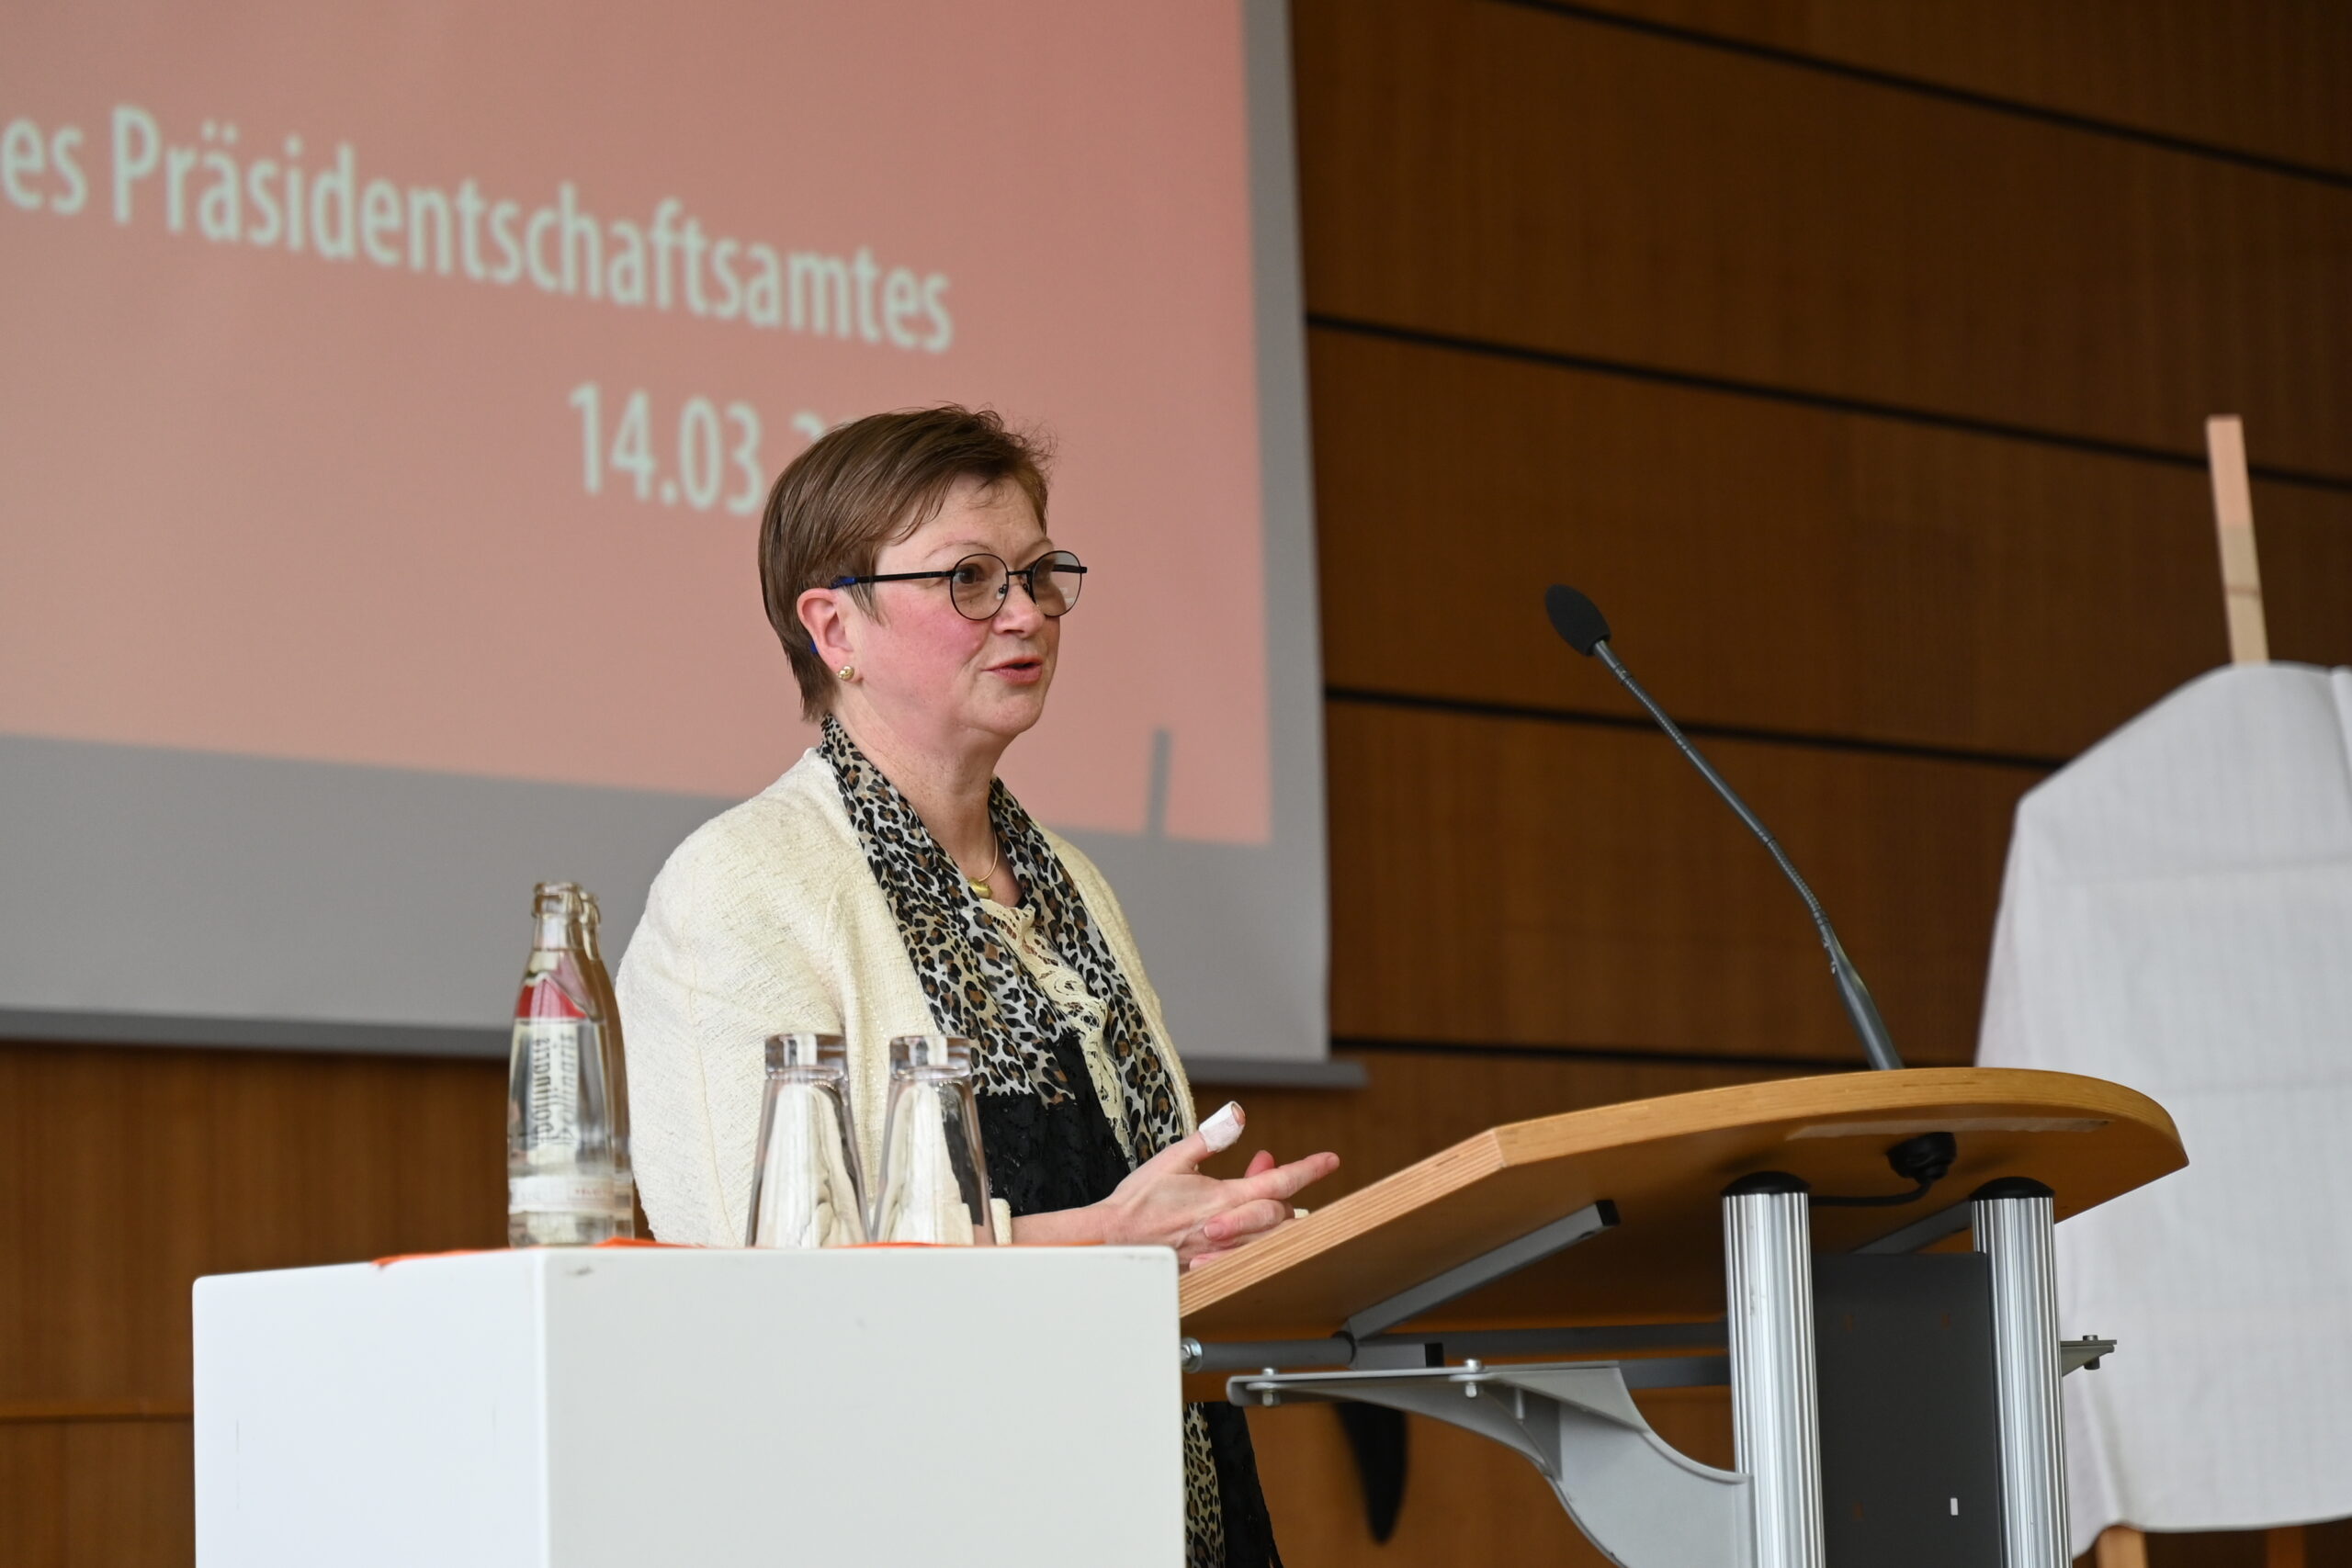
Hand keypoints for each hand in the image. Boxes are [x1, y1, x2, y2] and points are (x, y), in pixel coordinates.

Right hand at [1092, 1124, 1337, 1266]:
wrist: (1112, 1240)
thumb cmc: (1137, 1201)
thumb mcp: (1173, 1158)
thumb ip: (1210, 1137)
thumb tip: (1237, 1114)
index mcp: (1223, 1197)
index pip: (1279, 1182)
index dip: (1308, 1169)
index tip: (1330, 1161)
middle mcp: (1228, 1226)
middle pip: (1281, 1214)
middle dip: (1289, 1197)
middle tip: (1283, 1179)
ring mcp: (1221, 1249)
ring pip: (1269, 1239)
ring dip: (1277, 1220)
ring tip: (1270, 1203)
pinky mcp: (1210, 1264)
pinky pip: (1247, 1257)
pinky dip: (1256, 1242)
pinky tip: (1247, 1231)